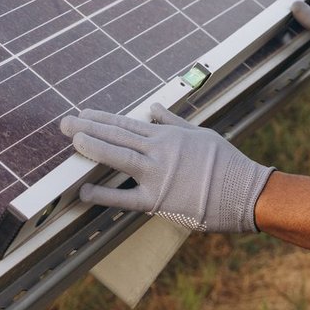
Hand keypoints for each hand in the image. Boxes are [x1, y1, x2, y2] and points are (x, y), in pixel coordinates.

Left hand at [60, 104, 272, 232]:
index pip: (127, 123)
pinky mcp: (158, 201)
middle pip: (116, 135)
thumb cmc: (226, 163)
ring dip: (92, 147)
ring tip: (72, 142)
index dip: (102, 118)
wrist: (244, 191)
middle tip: (65, 123)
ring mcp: (156, 175)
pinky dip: (103, 194)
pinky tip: (84, 190)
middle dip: (88, 128)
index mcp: (167, 135)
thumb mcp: (200, 133)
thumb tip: (155, 108)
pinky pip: (124, 198)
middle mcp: (158, 151)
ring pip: (117, 157)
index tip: (83, 113)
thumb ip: (173, 122)